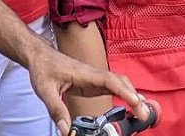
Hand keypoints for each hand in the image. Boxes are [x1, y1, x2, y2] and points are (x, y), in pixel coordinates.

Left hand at [24, 44, 145, 134]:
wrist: (40, 56)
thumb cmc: (43, 69)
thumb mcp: (45, 91)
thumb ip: (56, 110)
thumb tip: (66, 131)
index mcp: (84, 73)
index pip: (109, 80)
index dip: (124, 90)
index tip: (136, 102)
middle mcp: (93, 73)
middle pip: (120, 81)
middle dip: (134, 96)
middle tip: (144, 114)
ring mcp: (94, 77)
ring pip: (119, 82)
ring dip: (132, 94)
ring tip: (142, 111)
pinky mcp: (92, 82)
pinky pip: (113, 86)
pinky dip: (124, 94)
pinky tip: (130, 103)